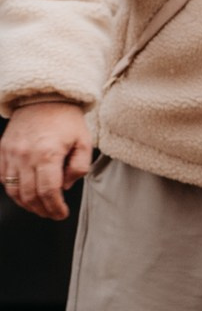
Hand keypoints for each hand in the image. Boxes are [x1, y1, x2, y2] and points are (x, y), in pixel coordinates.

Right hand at [0, 101, 93, 220]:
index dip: (55, 208)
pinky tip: (25, 192)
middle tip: (52, 214)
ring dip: (27, 204)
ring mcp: (11, 153)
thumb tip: (65, 187)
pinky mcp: (2, 150)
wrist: (44, 96)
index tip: (61, 214)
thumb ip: (79, 167)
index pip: (49, 192)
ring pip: (13, 190)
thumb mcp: (84, 142)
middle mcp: (25, 155)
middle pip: (30, 195)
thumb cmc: (66, 119)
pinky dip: (13, 189)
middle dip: (42, 210)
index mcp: (48, 154)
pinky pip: (3, 178)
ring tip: (40, 207)